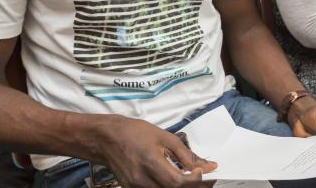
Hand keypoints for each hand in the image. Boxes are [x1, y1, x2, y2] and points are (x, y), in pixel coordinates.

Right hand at [97, 116, 215, 187]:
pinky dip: (167, 187)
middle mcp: (141, 180)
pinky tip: (173, 179)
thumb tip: (208, 165)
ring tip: (188, 178)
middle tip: (201, 176)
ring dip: (179, 187)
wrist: (107, 139)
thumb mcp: (164, 137)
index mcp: (150, 163)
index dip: (194, 180)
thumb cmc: (134, 133)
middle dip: (191, 186)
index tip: (203, 171)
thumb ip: (186, 154)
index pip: (177, 182)